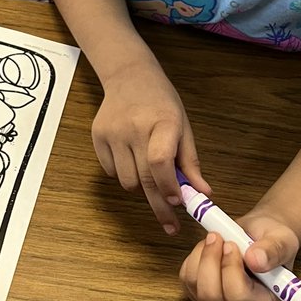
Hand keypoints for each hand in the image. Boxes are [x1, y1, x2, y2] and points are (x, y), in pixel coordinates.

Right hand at [92, 61, 210, 232]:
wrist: (129, 75)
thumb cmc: (161, 102)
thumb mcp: (183, 126)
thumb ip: (191, 161)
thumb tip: (202, 193)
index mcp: (163, 122)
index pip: (161, 161)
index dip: (169, 186)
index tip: (179, 203)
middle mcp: (135, 127)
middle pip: (145, 178)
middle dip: (160, 206)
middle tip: (171, 225)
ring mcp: (113, 132)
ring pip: (127, 181)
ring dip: (141, 187)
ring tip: (149, 173)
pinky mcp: (98, 136)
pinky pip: (111, 172)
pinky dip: (124, 174)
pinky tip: (131, 158)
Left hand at [178, 212, 299, 300]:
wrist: (261, 239)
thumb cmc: (274, 241)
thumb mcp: (282, 239)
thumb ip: (273, 251)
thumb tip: (255, 260)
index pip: (239, 297)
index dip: (230, 268)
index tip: (232, 245)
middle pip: (212, 297)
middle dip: (210, 261)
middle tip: (218, 237)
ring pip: (195, 288)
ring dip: (201, 257)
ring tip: (216, 239)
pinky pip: (186, 281)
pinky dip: (193, 260)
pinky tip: (208, 249)